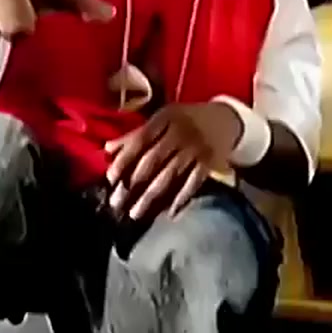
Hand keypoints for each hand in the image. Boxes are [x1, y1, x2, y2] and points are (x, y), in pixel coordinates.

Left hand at [103, 103, 242, 220]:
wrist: (225, 119)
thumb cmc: (186, 120)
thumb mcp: (162, 120)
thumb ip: (135, 134)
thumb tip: (106, 149)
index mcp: (165, 118)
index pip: (140, 140)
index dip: (124, 159)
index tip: (110, 179)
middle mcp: (180, 132)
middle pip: (152, 160)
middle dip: (132, 184)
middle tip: (117, 203)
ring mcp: (196, 148)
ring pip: (170, 175)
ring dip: (151, 197)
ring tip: (135, 213)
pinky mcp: (209, 161)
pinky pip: (193, 182)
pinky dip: (181, 198)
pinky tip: (169, 212)